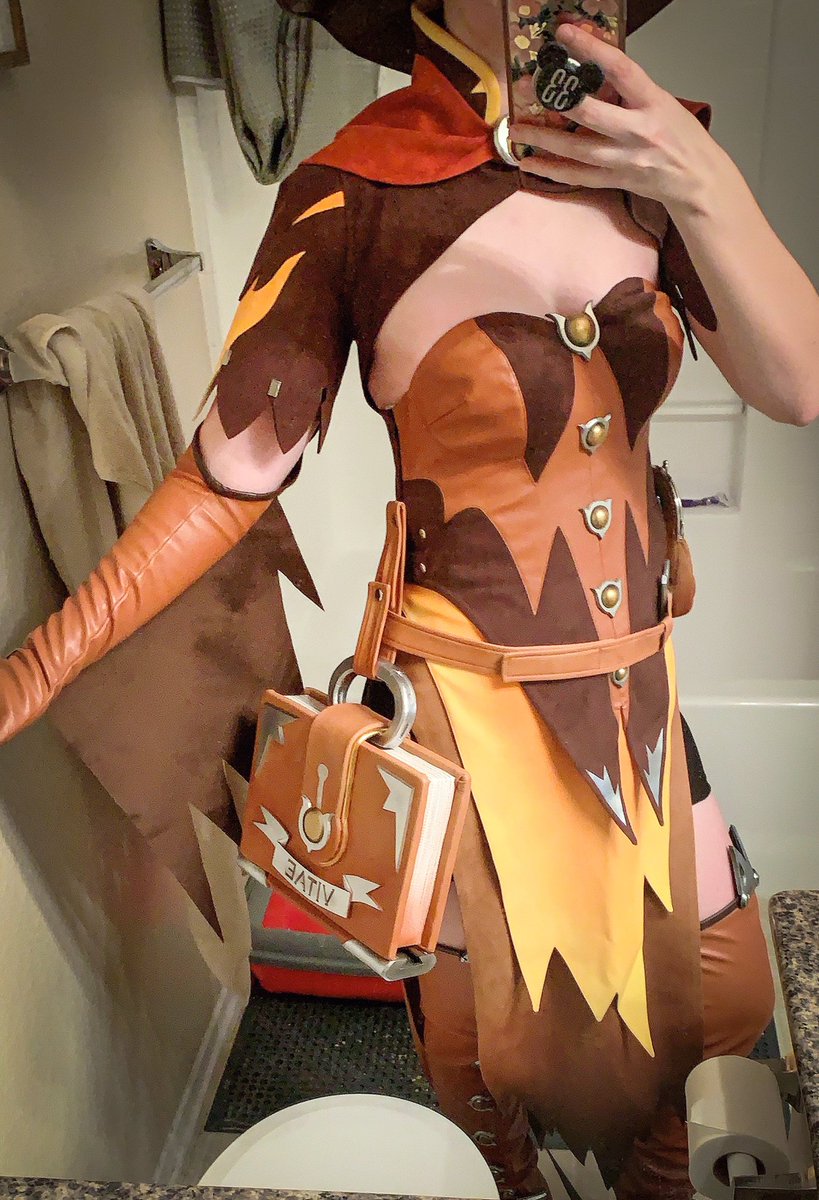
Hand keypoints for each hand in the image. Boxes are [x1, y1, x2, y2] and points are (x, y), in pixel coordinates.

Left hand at [511, 23, 721, 212]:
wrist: (697, 179)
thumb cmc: (681, 137)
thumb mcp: (662, 102)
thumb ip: (628, 90)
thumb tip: (591, 72)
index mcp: (652, 102)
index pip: (619, 69)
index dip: (590, 49)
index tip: (564, 35)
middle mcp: (637, 131)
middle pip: (590, 114)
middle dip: (556, 100)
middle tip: (529, 87)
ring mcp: (624, 159)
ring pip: (576, 149)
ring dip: (542, 139)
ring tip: (517, 129)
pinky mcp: (615, 181)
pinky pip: (577, 176)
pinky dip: (552, 170)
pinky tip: (530, 163)